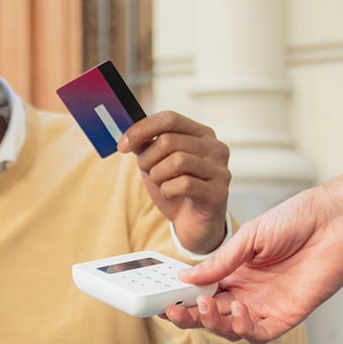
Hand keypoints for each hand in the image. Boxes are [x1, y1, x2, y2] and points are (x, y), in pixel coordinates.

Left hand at [119, 110, 231, 254]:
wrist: (193, 224)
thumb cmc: (176, 190)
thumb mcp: (157, 164)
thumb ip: (146, 146)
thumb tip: (129, 136)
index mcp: (202, 134)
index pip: (170, 119)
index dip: (141, 129)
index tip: (122, 145)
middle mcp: (216, 147)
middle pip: (169, 141)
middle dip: (148, 159)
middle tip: (147, 172)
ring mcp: (220, 169)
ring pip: (177, 161)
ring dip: (158, 175)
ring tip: (161, 184)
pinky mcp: (219, 192)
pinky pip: (184, 184)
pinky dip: (168, 191)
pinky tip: (171, 195)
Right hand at [164, 182, 342, 343]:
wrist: (335, 221)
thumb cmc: (296, 220)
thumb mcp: (250, 237)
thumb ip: (220, 262)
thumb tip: (185, 278)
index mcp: (235, 272)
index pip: (202, 293)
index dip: (182, 299)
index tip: (164, 300)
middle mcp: (248, 292)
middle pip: (212, 315)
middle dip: (191, 316)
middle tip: (175, 311)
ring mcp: (267, 306)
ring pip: (231, 329)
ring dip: (215, 323)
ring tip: (207, 306)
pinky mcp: (288, 316)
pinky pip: (260, 335)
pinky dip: (244, 330)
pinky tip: (240, 313)